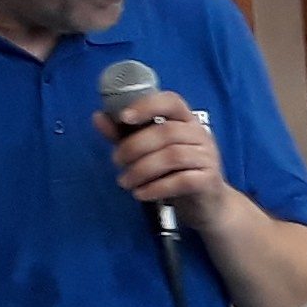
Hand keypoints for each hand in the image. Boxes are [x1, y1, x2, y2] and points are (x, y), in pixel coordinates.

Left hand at [103, 89, 231, 224]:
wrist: (208, 205)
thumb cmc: (177, 173)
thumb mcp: (150, 152)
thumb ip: (125, 135)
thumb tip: (98, 117)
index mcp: (186, 121)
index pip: (171, 101)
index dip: (147, 106)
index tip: (123, 117)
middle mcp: (200, 134)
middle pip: (166, 132)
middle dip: (135, 146)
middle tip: (117, 161)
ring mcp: (207, 157)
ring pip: (172, 157)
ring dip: (141, 169)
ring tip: (125, 182)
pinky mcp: (209, 180)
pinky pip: (181, 180)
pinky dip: (156, 187)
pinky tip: (141, 193)